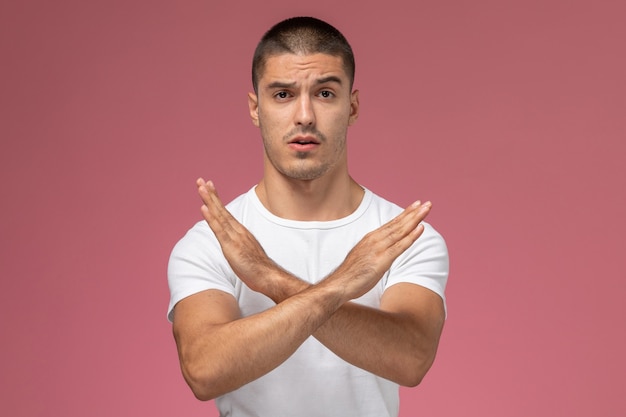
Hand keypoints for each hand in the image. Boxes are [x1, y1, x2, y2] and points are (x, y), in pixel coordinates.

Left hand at [197, 178, 284, 295]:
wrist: (267, 275)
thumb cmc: (257, 267)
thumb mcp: (245, 252)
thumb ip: (239, 244)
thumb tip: (232, 243)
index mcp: (239, 231)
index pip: (225, 212)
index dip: (216, 199)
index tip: (209, 186)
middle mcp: (237, 230)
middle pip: (221, 209)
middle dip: (210, 194)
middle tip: (201, 180)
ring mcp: (234, 237)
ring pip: (219, 215)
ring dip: (209, 200)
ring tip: (201, 187)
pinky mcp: (230, 246)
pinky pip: (219, 229)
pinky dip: (211, 217)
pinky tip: (204, 208)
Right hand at [327, 200, 431, 300]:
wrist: (339, 284)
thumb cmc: (351, 273)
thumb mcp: (363, 256)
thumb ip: (374, 249)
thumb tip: (384, 249)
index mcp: (371, 238)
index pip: (391, 223)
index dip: (405, 214)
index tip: (416, 205)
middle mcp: (375, 239)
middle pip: (398, 224)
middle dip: (413, 212)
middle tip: (427, 203)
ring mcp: (379, 248)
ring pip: (400, 231)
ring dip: (415, 219)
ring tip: (426, 209)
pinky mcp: (382, 260)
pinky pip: (400, 246)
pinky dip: (411, 236)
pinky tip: (421, 228)